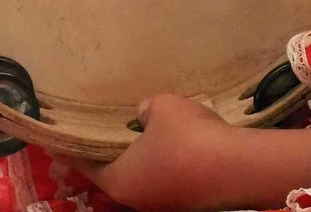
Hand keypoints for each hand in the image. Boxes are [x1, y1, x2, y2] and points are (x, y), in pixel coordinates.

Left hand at [82, 95, 236, 211]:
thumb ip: (145, 110)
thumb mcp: (161, 108)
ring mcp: (165, 206)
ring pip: (146, 178)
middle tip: (111, 124)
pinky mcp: (190, 204)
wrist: (240, 167)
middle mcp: (137, 201)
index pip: (87, 164)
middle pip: (117, 173)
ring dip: (145, 158)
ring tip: (147, 130)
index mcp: (118, 181)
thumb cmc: (188, 137)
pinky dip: (168, 163)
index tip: (70, 133)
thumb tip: (144, 113)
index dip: (79, 145)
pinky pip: (170, 180)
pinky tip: (178, 143)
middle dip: (115, 150)